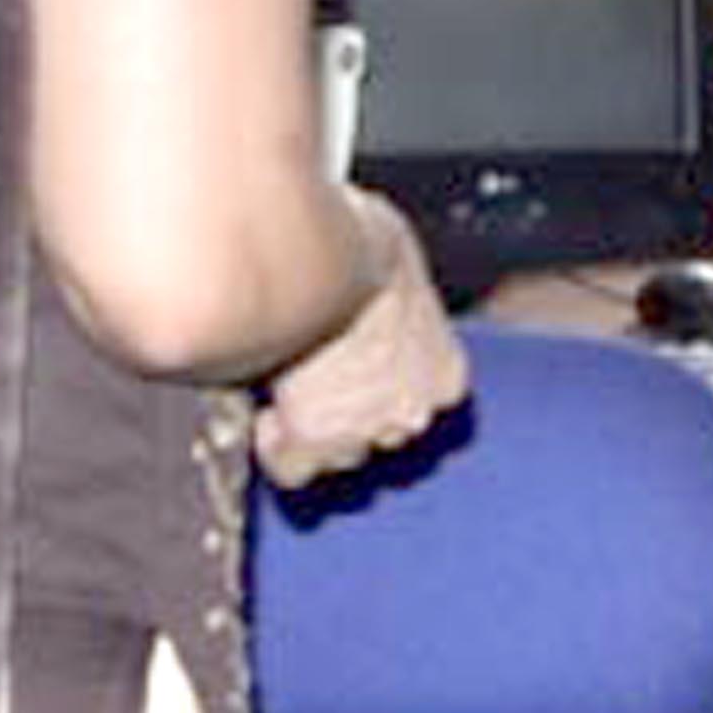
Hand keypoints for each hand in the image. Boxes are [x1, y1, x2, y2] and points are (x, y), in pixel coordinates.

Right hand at [247, 193, 471, 486]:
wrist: (321, 254)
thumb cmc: (357, 243)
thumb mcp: (393, 276)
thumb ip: (387, 317)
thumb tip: (365, 310)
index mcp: (444, 374)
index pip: (413, 409)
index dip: (375, 393)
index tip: (351, 376)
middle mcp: (414, 411)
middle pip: (376, 438)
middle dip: (347, 414)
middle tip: (315, 381)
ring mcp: (363, 431)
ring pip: (335, 454)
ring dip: (313, 427)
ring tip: (289, 388)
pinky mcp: (312, 437)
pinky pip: (292, 468)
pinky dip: (277, 447)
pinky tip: (268, 414)